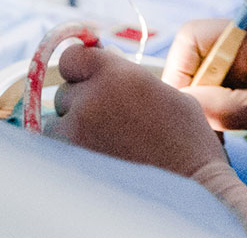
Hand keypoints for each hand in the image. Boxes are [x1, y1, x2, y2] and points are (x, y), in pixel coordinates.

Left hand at [51, 44, 224, 178]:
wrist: (189, 188)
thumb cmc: (188, 142)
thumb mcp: (168, 94)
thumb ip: (130, 77)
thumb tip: (107, 65)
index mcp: (117, 74)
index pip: (72, 57)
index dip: (79, 68)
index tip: (88, 78)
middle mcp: (91, 97)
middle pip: (65, 91)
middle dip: (81, 101)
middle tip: (107, 119)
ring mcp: (76, 131)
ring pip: (57, 122)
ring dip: (73, 129)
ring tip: (104, 144)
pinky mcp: (71, 161)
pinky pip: (58, 150)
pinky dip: (71, 152)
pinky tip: (97, 160)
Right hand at [163, 12, 246, 140]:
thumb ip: (223, 108)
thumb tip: (186, 104)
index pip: (191, 37)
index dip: (179, 69)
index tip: (187, 103)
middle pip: (198, 56)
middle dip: (199, 90)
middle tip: (210, 123)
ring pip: (212, 72)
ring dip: (215, 100)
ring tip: (233, 126)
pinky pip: (229, 80)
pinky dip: (230, 102)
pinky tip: (245, 122)